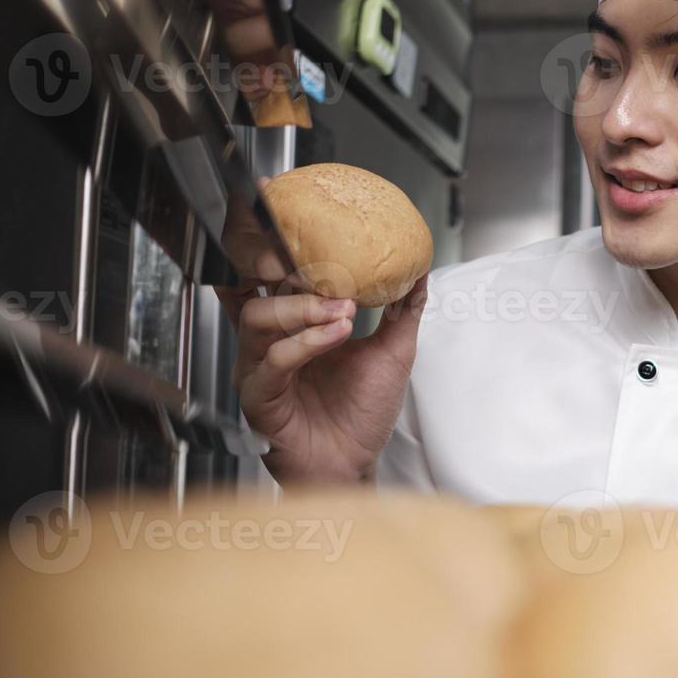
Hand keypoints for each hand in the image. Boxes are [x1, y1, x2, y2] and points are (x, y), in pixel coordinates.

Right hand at [214, 188, 428, 484]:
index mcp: (294, 324)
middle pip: (256, 288)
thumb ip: (403, 311)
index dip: (274, 244)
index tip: (289, 212)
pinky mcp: (260, 396)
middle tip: (318, 263)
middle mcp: (270, 341)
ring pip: (261, 318)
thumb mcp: (393, 352)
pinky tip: (335, 336)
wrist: (356, 465)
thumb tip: (420, 272)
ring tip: (344, 311)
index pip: (273, 274)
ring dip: (304, 308)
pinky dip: (306, 343)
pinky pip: (274, 361)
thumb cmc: (363, 414)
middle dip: (285, 269)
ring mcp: (260, 367)